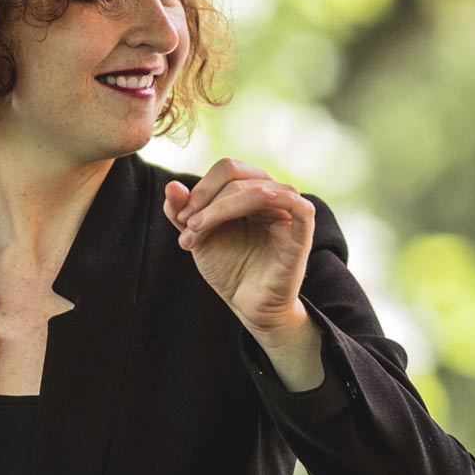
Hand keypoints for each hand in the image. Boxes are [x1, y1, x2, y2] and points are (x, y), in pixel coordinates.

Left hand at [163, 158, 314, 335]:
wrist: (248, 304)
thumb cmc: (228, 268)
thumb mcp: (197, 236)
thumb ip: (182, 211)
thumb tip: (172, 186)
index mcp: (249, 190)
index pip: (227, 169)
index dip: (200, 189)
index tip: (181, 221)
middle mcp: (271, 193)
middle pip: (236, 177)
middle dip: (205, 201)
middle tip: (187, 229)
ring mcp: (288, 211)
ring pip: (257, 190)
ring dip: (220, 209)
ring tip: (197, 232)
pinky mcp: (302, 232)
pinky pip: (298, 205)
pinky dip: (272, 200)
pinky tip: (245, 215)